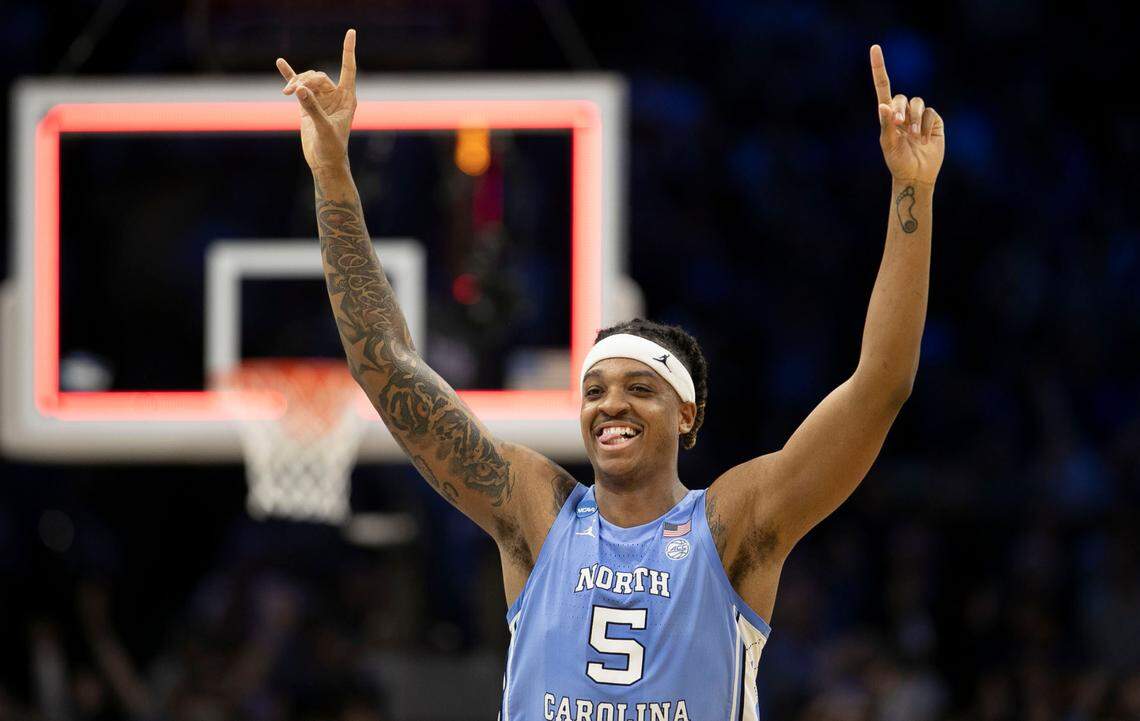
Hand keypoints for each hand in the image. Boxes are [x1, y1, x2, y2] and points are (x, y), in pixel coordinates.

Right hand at [276, 29, 357, 171]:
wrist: (324, 162)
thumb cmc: (332, 148)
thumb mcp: (324, 128)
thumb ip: (312, 108)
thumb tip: (300, 89)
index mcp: (347, 98)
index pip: (348, 69)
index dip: (348, 50)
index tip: (350, 32)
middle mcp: (335, 96)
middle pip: (319, 76)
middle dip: (305, 79)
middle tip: (292, 91)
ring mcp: (321, 100)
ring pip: (307, 81)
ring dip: (296, 82)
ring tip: (286, 92)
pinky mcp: (308, 105)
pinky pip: (298, 87)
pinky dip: (290, 76)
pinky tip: (280, 63)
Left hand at [870, 44, 944, 184]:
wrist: (916, 176)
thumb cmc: (898, 162)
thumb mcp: (889, 145)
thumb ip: (887, 125)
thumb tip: (882, 105)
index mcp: (887, 116)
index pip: (883, 87)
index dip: (879, 68)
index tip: (875, 48)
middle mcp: (903, 113)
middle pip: (901, 97)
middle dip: (900, 110)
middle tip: (899, 126)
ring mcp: (919, 116)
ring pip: (918, 103)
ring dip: (915, 119)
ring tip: (913, 137)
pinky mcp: (934, 122)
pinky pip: (931, 114)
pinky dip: (926, 126)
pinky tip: (923, 140)